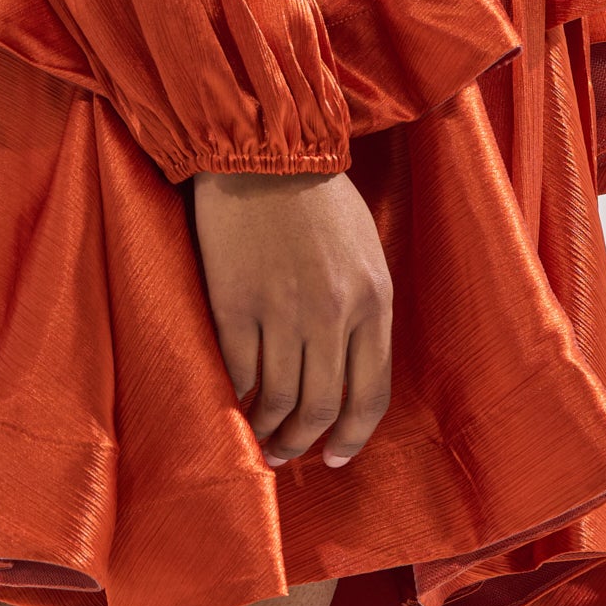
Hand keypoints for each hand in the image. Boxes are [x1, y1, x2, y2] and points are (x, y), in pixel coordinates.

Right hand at [190, 169, 392, 467]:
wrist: (264, 148)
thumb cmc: (318, 197)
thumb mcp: (364, 252)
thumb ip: (362, 311)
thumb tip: (347, 372)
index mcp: (374, 300)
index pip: (371, 393)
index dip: (353, 436)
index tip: (335, 457)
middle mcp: (333, 313)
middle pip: (321, 407)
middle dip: (303, 443)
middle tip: (286, 456)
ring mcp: (282, 310)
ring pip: (277, 398)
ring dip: (267, 430)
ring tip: (257, 438)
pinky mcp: (234, 302)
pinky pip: (236, 371)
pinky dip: (234, 395)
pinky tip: (231, 401)